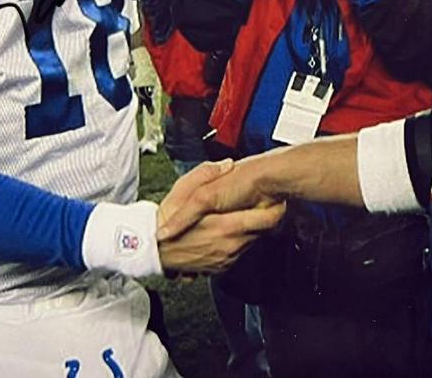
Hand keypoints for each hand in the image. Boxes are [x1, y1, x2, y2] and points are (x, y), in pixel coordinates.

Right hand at [156, 160, 284, 274]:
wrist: (153, 247)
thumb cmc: (168, 217)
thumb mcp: (185, 187)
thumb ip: (207, 174)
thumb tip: (227, 164)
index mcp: (227, 226)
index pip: (269, 220)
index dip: (277, 208)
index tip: (278, 198)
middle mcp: (231, 246)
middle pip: (264, 231)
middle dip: (263, 216)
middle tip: (261, 201)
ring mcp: (227, 259)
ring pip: (252, 241)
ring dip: (251, 228)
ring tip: (242, 213)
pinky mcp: (221, 267)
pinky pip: (239, 252)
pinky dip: (239, 240)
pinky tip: (229, 230)